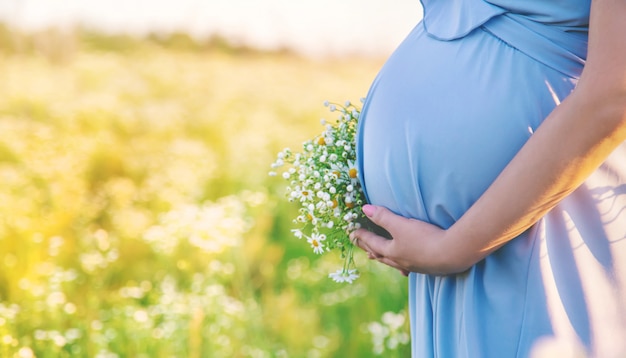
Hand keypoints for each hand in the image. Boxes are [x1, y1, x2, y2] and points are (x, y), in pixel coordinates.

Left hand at [351, 204, 466, 275]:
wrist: (452, 254)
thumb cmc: (424, 239)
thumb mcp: (401, 224)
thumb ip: (383, 216)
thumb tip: (365, 209)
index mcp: (392, 251)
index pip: (372, 242)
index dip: (362, 235)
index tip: (352, 232)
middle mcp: (400, 261)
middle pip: (381, 254)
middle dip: (370, 248)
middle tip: (362, 246)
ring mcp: (414, 266)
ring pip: (393, 262)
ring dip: (383, 258)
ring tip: (377, 257)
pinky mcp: (427, 267)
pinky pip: (407, 267)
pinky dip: (402, 266)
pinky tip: (405, 268)